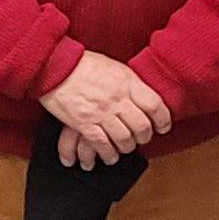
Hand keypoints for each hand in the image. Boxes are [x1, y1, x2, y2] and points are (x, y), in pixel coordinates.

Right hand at [39, 50, 168, 167]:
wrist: (54, 65)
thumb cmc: (82, 63)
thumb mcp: (114, 66)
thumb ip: (130, 83)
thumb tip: (143, 97)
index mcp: (127, 82)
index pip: (155, 106)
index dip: (164, 120)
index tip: (163, 127)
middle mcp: (117, 98)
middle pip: (142, 126)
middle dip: (145, 137)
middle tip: (142, 138)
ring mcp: (100, 112)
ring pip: (124, 139)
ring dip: (127, 147)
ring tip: (125, 147)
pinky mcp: (83, 123)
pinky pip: (102, 145)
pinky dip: (108, 154)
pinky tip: (109, 156)